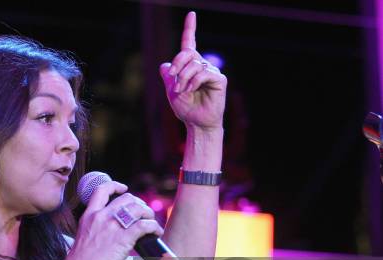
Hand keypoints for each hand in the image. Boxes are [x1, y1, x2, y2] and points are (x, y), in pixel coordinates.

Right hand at [65, 181, 163, 259]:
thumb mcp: (85, 237)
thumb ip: (97, 230)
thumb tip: (112, 235)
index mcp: (89, 215)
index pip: (102, 190)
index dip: (115, 186)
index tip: (124, 189)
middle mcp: (101, 216)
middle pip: (126, 198)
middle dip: (138, 204)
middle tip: (143, 214)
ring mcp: (113, 225)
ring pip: (138, 208)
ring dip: (148, 213)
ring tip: (151, 222)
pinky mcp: (124, 237)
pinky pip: (145, 225)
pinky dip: (154, 227)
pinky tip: (156, 233)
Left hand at [159, 11, 226, 130]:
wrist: (195, 123)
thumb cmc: (185, 108)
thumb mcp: (171, 90)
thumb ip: (168, 76)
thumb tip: (164, 65)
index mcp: (190, 66)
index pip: (189, 43)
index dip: (190, 28)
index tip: (191, 14)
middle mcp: (202, 65)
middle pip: (187, 52)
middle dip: (177, 63)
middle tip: (172, 78)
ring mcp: (211, 71)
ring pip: (194, 64)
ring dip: (183, 77)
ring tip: (181, 91)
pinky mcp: (219, 79)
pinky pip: (203, 73)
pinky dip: (193, 82)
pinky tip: (190, 90)